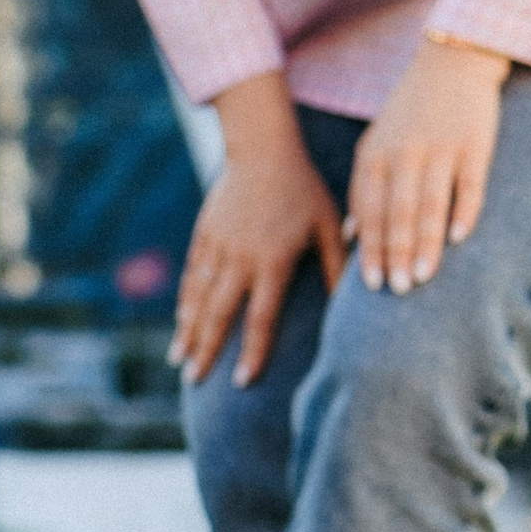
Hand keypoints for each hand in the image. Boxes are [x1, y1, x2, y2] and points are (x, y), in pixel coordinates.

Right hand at [170, 71, 347, 385]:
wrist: (262, 150)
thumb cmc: (304, 189)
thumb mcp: (328, 225)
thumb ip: (336, 266)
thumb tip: (350, 304)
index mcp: (272, 259)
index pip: (261, 315)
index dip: (252, 350)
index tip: (243, 382)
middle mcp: (240, 257)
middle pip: (219, 313)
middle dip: (207, 349)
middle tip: (196, 381)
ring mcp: (218, 246)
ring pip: (199, 297)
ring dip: (189, 332)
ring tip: (180, 362)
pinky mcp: (204, 235)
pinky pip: (193, 276)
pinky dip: (185, 302)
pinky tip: (181, 324)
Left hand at [348, 36, 508, 290]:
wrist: (452, 61)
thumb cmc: (410, 113)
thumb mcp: (376, 143)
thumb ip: (364, 187)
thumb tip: (352, 235)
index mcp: (376, 155)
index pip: (369, 210)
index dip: (370, 248)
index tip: (368, 285)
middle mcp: (404, 153)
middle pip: (396, 213)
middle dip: (394, 254)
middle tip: (396, 291)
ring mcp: (440, 148)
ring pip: (430, 203)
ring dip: (425, 244)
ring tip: (422, 277)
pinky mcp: (475, 144)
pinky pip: (469, 184)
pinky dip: (464, 211)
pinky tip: (460, 239)